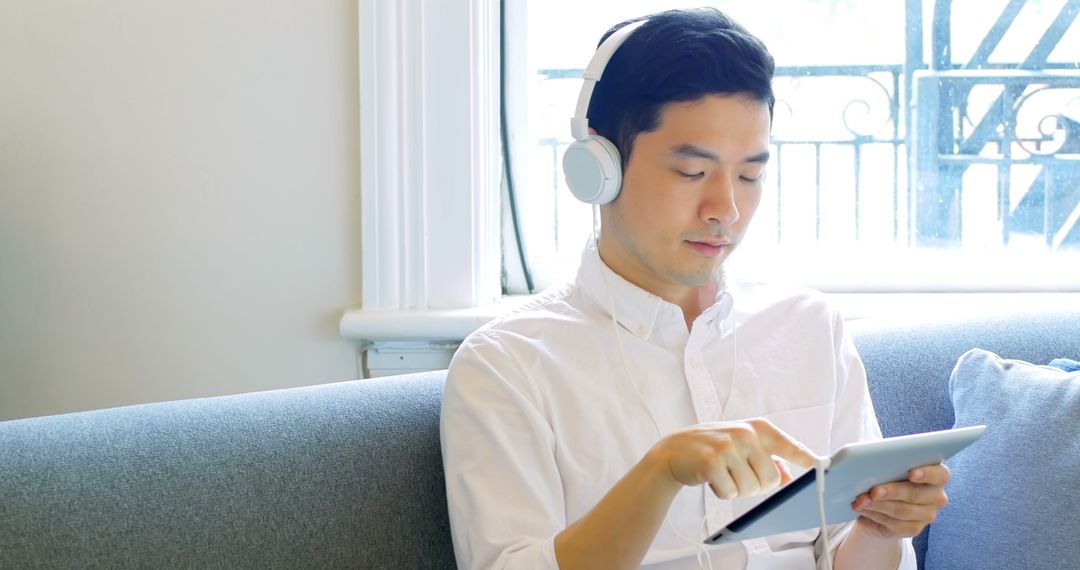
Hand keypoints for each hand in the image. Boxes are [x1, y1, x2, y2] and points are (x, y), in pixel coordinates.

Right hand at [654, 418, 816, 498]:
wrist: (674, 450)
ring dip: (738, 489)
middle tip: (738, 474)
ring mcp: (727, 446)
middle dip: (757, 486)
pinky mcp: (711, 462)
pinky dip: (722, 492)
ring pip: (751, 489)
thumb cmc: (713, 448)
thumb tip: (787, 477)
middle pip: (770, 479)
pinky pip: (730, 493)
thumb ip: (768, 458)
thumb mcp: (742, 445)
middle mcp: (745, 433)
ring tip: (724, 474)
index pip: (790, 446)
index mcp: (758, 427)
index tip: (825, 466)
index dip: (808, 459)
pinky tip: (712, 478)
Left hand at [852, 463, 950, 538]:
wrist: (884, 502)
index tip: (911, 473)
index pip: (940, 474)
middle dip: (892, 492)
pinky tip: (863, 509)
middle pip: (916, 494)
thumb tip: (872, 458)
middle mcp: (936, 496)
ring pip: (902, 511)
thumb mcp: (890, 464)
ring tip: (861, 500)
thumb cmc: (889, 474)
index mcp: (937, 475)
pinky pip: (894, 524)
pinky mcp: (913, 529)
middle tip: (874, 491)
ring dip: (878, 505)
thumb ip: (890, 459)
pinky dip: (875, 515)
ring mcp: (927, 515)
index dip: (926, 474)